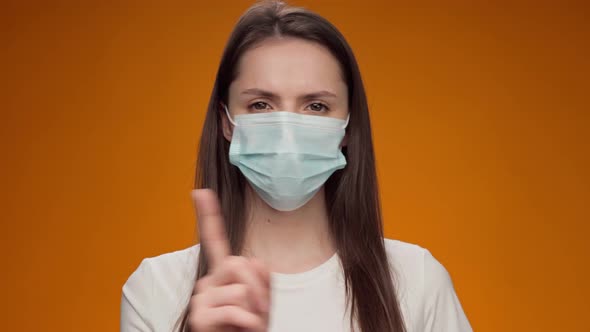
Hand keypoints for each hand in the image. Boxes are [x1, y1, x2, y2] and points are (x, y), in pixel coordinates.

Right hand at [188, 189, 270, 331]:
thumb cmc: (247, 329)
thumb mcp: (261, 302)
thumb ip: (260, 278)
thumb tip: (253, 259)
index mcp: (221, 275)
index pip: (215, 240)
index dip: (208, 215)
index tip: (200, 191)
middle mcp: (206, 282)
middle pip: (239, 263)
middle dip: (259, 287)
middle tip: (261, 312)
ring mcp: (200, 299)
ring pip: (242, 290)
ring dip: (255, 312)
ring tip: (248, 326)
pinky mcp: (199, 317)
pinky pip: (237, 311)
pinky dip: (249, 325)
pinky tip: (242, 331)